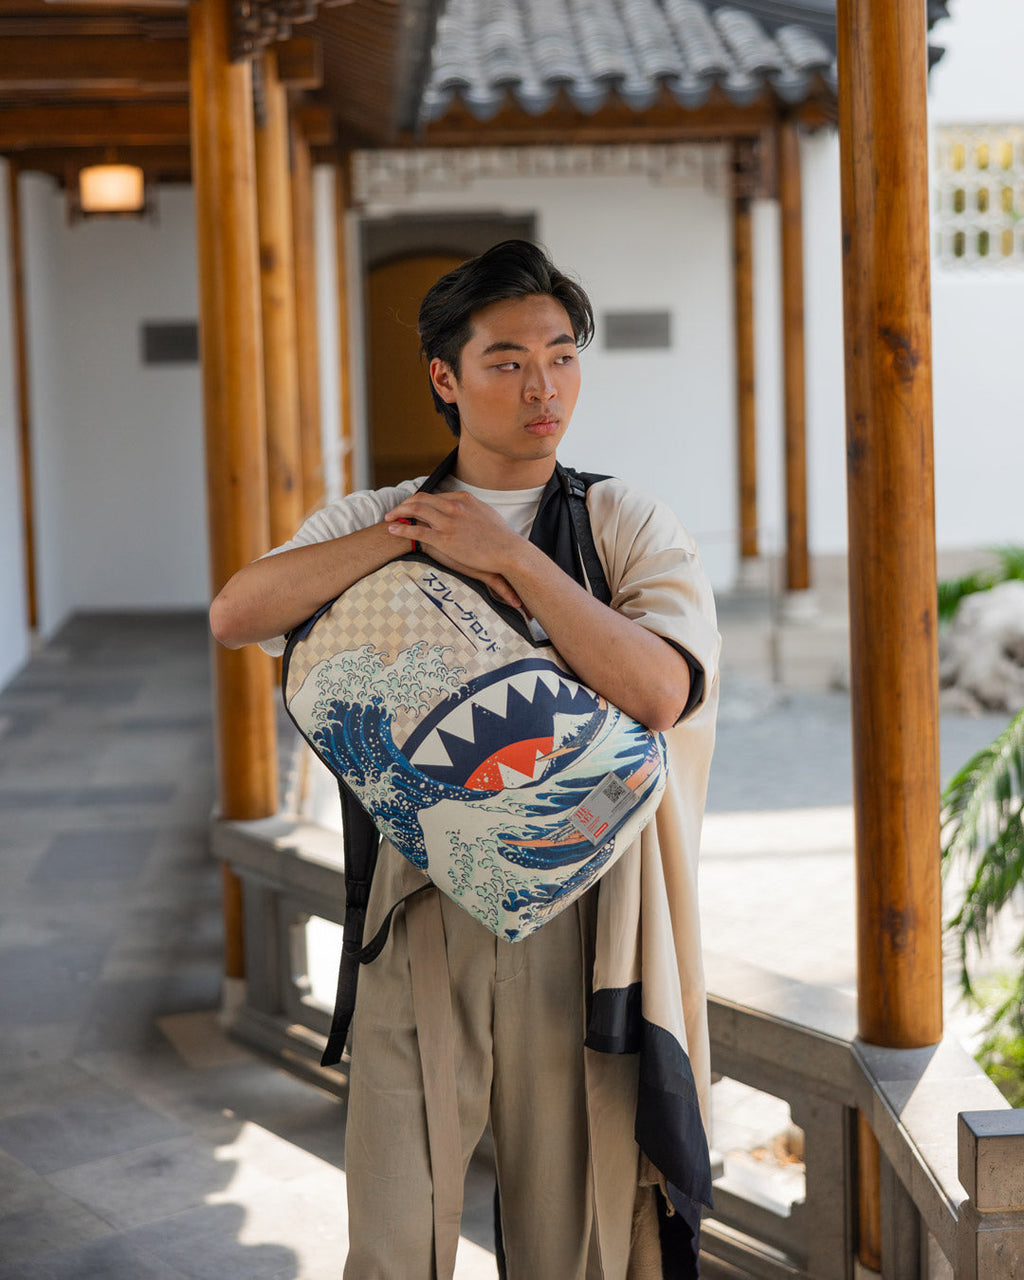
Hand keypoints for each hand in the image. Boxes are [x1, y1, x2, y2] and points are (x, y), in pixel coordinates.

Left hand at [386, 491, 524, 607]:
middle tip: (394, 510)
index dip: (419, 501)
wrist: (508, 551)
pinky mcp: (444, 539)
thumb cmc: (500, 537)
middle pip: (421, 499)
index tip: (411, 507)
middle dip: (404, 504)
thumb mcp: (486, 514)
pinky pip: (417, 530)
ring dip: (399, 512)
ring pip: (415, 510)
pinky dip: (402, 527)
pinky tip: (392, 529)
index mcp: (463, 499)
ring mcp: (448, 522)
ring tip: (388, 517)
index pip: (434, 496)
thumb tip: (465, 508)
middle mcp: (454, 506)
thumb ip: (471, 509)